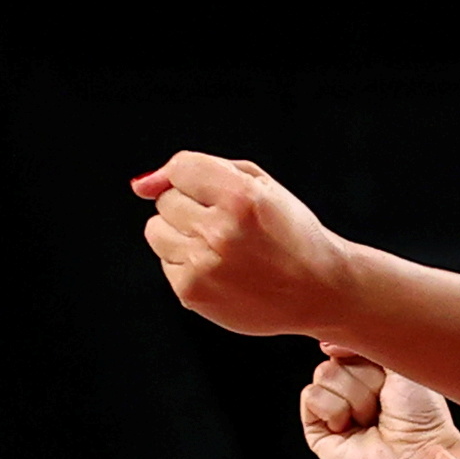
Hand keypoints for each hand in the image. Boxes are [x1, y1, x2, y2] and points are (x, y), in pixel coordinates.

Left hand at [134, 152, 354, 337]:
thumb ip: (200, 169)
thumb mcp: (260, 185)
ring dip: (181, 234)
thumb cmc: (289, 232)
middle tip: (227, 224)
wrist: (319, 289)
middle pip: (166, 200)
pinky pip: (165, 263)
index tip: (210, 191)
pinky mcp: (192, 292)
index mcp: (241, 196)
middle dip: (190, 207)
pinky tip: (222, 270)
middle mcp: (219, 230)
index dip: (193, 178)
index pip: (181, 167)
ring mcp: (203, 264)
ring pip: (156, 230)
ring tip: (219, 247)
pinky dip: (186, 263)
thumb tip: (140, 185)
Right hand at [301, 345, 459, 458]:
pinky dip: (335, 410)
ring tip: (371, 418)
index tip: (380, 368)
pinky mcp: (318, 431)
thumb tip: (327, 343)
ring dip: (354, 397)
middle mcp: (353, 391)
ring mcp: (334, 410)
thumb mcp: (402, 362)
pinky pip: (311, 397)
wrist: (418, 454)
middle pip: (336, 359)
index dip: (362, 352)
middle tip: (382, 402)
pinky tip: (351, 427)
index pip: (349, 344)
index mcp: (374, 373)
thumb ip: (367, 342)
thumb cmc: (421, 415)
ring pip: (323, 375)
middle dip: (364, 379)